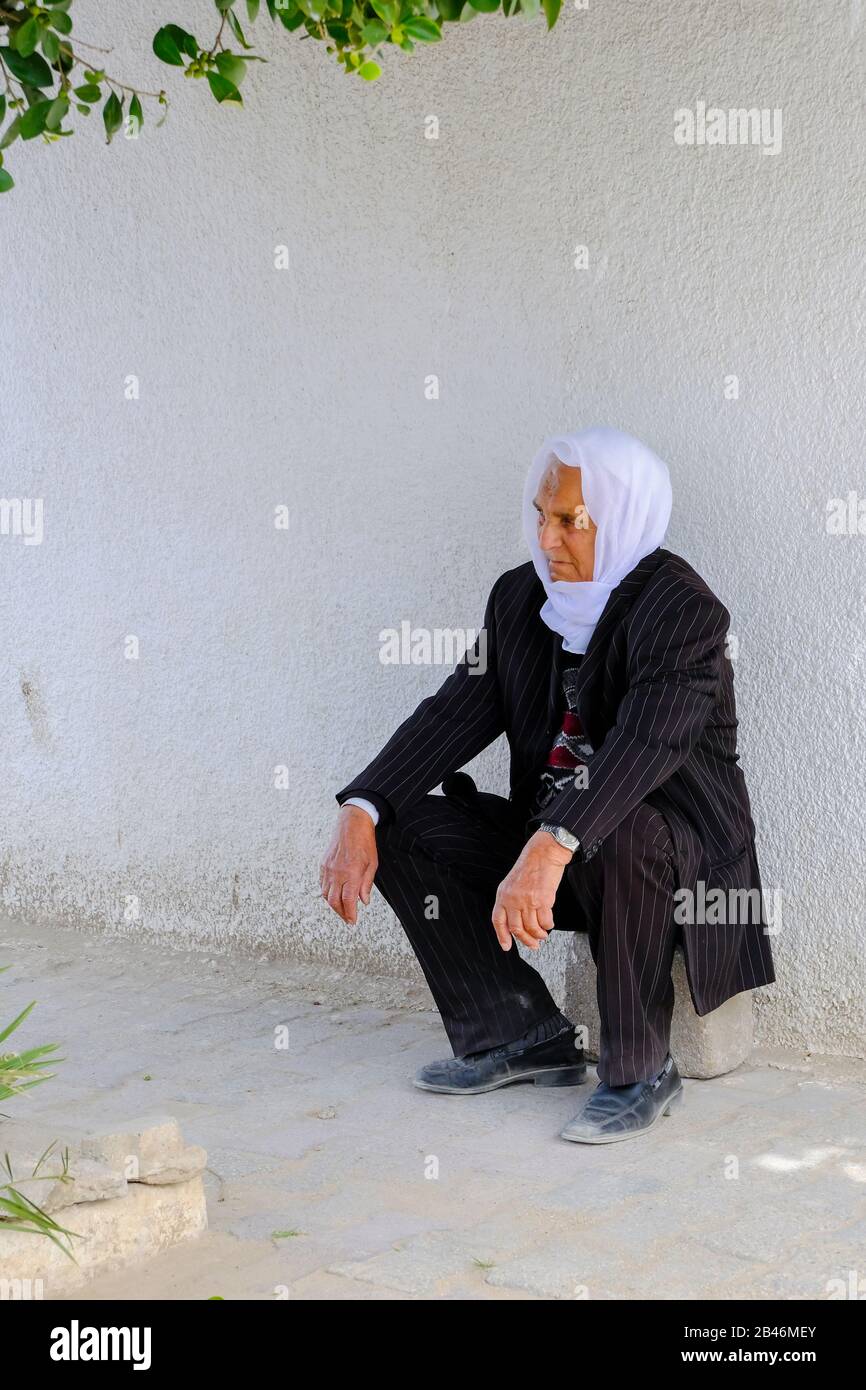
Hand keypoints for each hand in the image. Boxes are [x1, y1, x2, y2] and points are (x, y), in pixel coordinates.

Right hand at [319, 805, 378, 924]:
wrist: (352, 823)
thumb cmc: (365, 842)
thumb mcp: (372, 864)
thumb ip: (367, 884)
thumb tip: (364, 901)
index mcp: (351, 873)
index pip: (348, 900)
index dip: (350, 914)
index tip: (353, 921)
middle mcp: (337, 872)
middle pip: (334, 901)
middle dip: (341, 913)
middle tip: (348, 918)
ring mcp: (328, 868)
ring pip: (325, 894)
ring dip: (333, 904)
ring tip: (342, 908)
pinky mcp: (323, 864)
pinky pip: (322, 884)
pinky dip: (327, 893)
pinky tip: (334, 894)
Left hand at [492, 830, 573, 950]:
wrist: (544, 853)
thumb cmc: (530, 866)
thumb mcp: (512, 883)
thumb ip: (510, 901)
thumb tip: (516, 922)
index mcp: (503, 895)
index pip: (498, 921)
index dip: (502, 936)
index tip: (506, 946)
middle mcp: (512, 899)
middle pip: (516, 929)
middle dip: (526, 941)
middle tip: (534, 945)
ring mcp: (527, 900)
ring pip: (532, 928)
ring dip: (539, 935)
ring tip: (543, 935)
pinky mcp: (543, 900)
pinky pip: (545, 921)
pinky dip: (548, 925)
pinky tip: (549, 923)